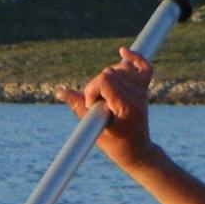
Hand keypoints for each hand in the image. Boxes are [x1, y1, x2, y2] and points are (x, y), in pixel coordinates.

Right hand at [64, 48, 154, 166]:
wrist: (136, 151)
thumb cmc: (116, 144)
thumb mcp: (94, 127)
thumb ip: (79, 107)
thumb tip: (60, 92)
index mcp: (127, 105)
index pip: (106, 80)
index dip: (92, 90)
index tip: (91, 106)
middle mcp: (137, 94)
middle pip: (110, 72)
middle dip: (97, 86)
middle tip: (96, 106)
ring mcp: (141, 91)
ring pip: (120, 68)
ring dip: (108, 77)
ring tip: (104, 96)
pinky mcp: (143, 89)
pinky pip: (143, 67)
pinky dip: (135, 58)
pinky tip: (122, 52)